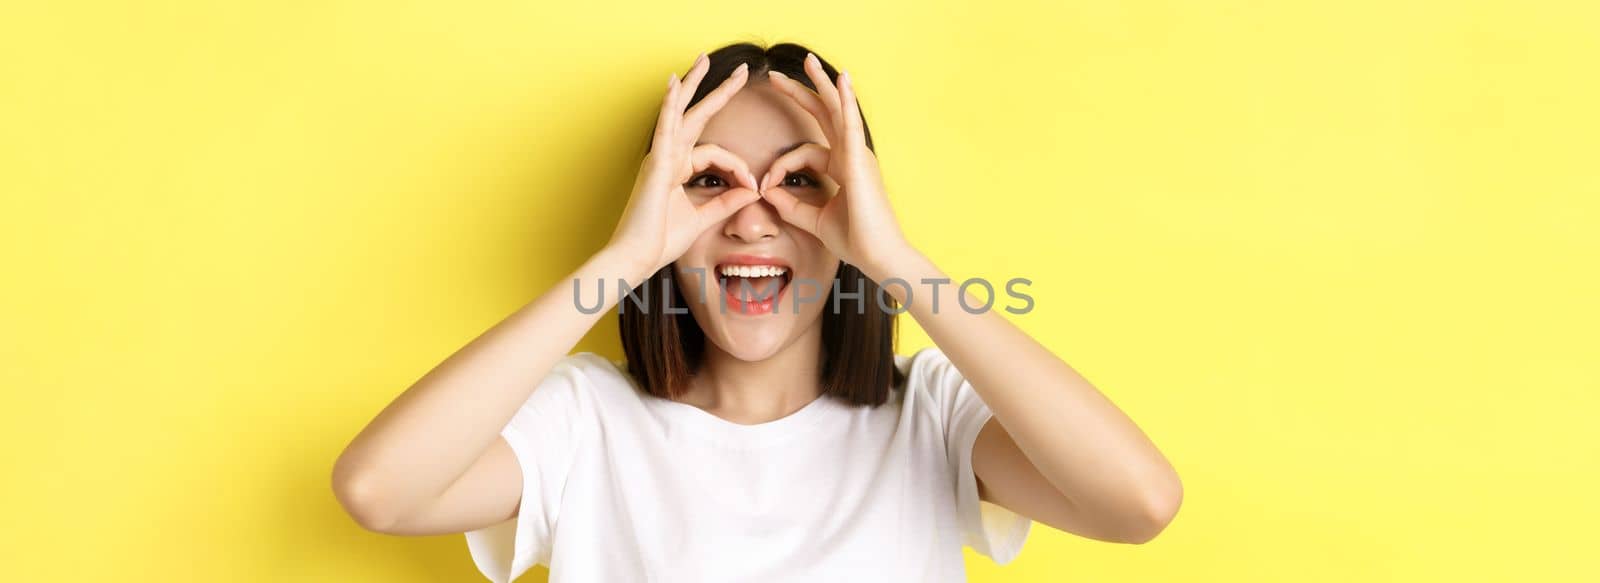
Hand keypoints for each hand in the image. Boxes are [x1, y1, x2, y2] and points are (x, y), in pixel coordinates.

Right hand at [606, 54, 760, 276]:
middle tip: (740, 71)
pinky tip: (675, 83)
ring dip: (694, 84)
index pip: (716, 154)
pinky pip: (665, 128)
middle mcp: (668, 158)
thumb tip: (753, 190)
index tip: (755, 187)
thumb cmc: (659, 242)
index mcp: (677, 169)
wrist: (635, 257)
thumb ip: (727, 203)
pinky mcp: (656, 165)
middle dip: (718, 92)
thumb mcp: (703, 219)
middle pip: (697, 116)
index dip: (740, 167)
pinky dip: (669, 104)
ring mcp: (660, 158)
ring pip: (680, 112)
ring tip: (705, 59)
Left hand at [761, 53, 910, 276]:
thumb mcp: (813, 219)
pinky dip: (845, 101)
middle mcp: (851, 155)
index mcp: (842, 167)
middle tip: (777, 75)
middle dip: (801, 92)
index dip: (780, 166)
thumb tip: (767, 190)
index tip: (764, 187)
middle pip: (824, 115)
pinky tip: (840, 80)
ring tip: (807, 60)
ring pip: (837, 110)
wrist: (878, 256)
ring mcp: (858, 155)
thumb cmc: (854, 240)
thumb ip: (791, 204)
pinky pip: (851, 124)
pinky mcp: (860, 161)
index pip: (804, 152)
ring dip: (821, 83)